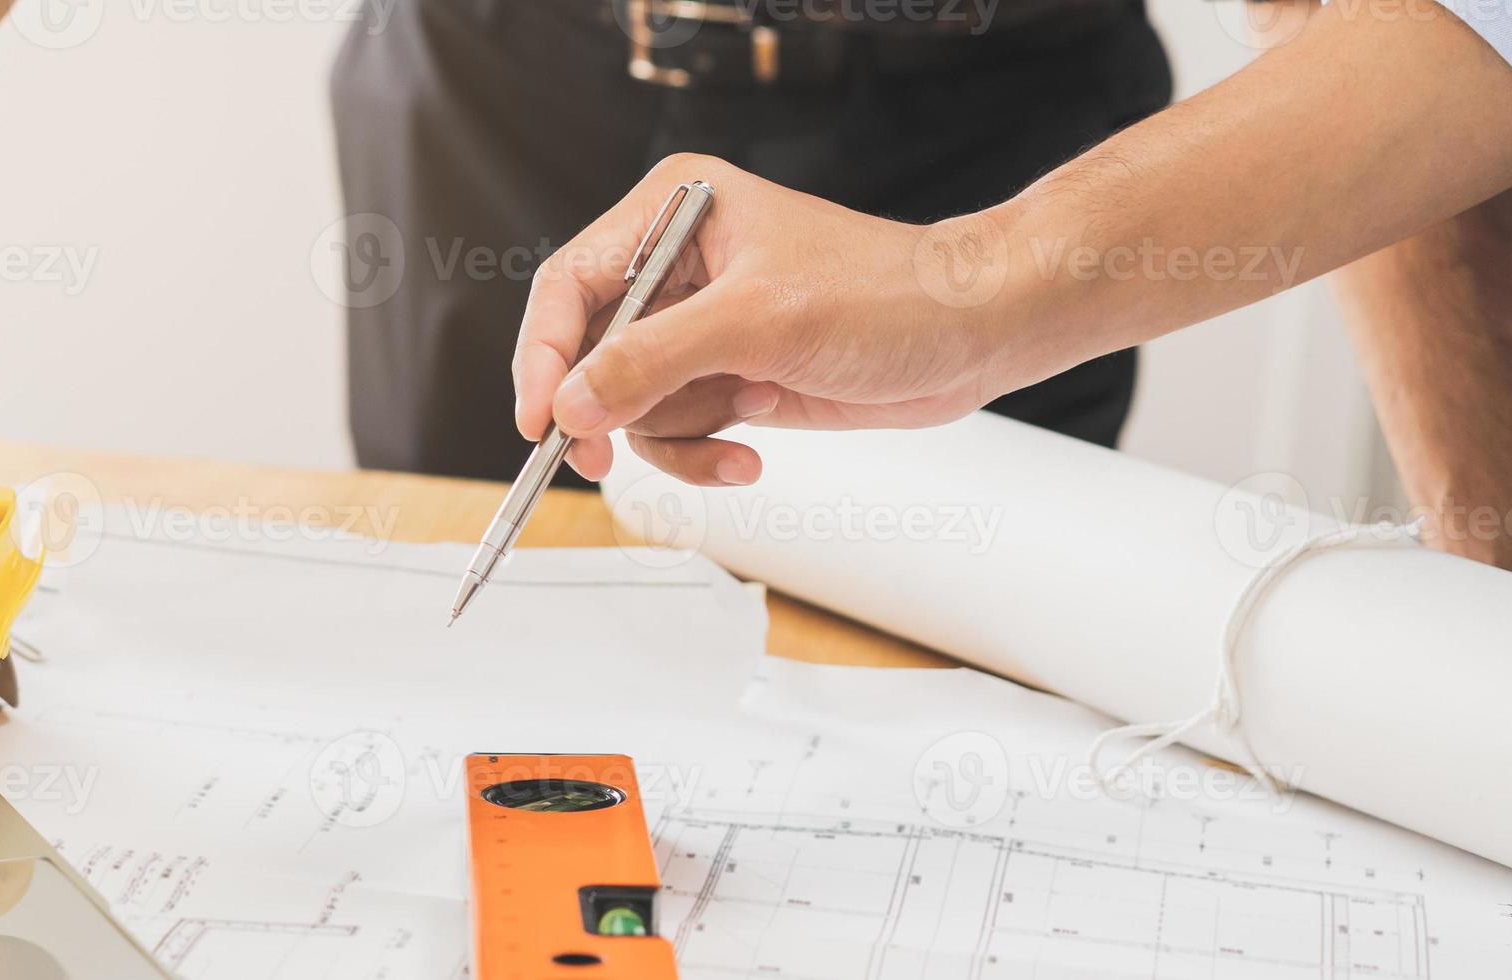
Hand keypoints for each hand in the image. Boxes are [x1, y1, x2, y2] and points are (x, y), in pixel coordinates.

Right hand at [513, 155, 1041, 485]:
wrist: (971, 335)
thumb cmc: (888, 296)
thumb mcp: (759, 323)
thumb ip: (653, 360)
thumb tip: (570, 402)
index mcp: (672, 213)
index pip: (569, 286)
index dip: (543, 356)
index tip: (540, 421)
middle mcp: (674, 265)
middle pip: (587, 352)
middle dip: (605, 409)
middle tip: (599, 457)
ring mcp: (698, 325)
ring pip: (627, 403)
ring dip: (674, 437)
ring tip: (736, 437)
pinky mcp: (724, 374)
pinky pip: (672, 429)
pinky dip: (702, 453)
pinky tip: (749, 455)